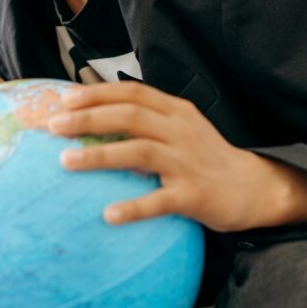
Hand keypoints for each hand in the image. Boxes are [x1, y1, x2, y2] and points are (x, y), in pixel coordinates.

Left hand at [47, 82, 270, 231]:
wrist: (253, 188)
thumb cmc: (204, 157)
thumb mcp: (179, 127)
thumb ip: (146, 118)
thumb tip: (92, 114)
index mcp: (176, 111)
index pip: (133, 92)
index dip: (98, 93)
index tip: (64, 99)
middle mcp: (180, 131)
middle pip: (130, 116)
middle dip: (88, 119)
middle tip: (53, 126)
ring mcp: (188, 162)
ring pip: (139, 152)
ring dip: (100, 155)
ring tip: (66, 161)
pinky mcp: (194, 195)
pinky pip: (159, 201)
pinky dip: (134, 207)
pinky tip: (108, 215)